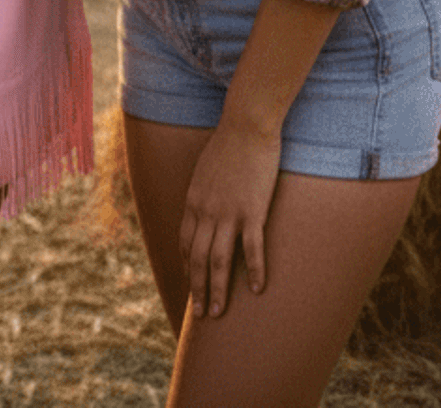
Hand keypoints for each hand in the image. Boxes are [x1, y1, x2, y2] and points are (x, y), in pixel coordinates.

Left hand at [178, 121, 280, 318]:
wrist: (246, 125)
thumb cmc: (229, 145)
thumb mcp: (206, 170)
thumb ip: (203, 192)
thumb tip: (204, 207)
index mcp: (193, 200)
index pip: (184, 242)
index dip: (186, 266)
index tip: (190, 284)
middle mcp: (205, 210)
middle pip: (196, 257)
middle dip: (196, 288)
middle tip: (199, 314)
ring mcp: (228, 212)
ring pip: (218, 260)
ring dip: (217, 290)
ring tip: (218, 313)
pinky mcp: (252, 211)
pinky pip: (251, 249)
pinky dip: (253, 271)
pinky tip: (256, 290)